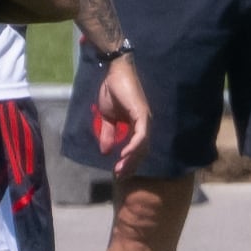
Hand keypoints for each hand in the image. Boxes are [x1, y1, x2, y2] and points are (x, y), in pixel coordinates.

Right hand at [92, 55, 150, 176]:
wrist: (114, 73)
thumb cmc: (113, 91)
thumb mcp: (107, 117)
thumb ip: (109, 134)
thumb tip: (105, 152)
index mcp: (137, 126)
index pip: (136, 149)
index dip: (128, 162)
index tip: (118, 173)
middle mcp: (144, 125)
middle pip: (141, 151)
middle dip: (130, 166)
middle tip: (119, 177)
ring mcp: (145, 120)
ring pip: (142, 146)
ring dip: (131, 160)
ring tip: (120, 170)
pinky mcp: (142, 114)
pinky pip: (141, 135)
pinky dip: (134, 146)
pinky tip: (125, 155)